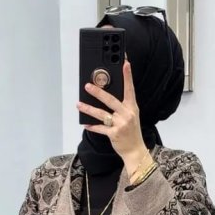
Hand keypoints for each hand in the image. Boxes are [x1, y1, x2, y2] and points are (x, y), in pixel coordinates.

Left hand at [78, 60, 149, 177]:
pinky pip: (100, 128)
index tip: (125, 64)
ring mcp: (120, 124)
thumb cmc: (132, 132)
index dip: (128, 76)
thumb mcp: (131, 116)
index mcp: (132, 107)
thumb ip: (122, 106)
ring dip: (89, 109)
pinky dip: (92, 126)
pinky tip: (85, 124)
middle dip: (98, 92)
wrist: (135, 150)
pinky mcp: (114, 134)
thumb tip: (107, 96)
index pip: (130, 89)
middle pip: (110, 100)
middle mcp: (127, 114)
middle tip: (88, 86)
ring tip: (79, 105)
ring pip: (102, 114)